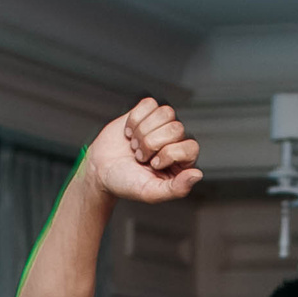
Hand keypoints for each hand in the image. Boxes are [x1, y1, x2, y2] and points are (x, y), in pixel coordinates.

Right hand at [86, 99, 202, 205]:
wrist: (99, 170)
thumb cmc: (124, 183)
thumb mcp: (150, 193)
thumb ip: (177, 188)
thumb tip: (198, 174)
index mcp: (181, 163)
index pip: (191, 147)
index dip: (169, 154)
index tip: (153, 165)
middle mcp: (175, 142)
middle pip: (176, 128)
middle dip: (151, 143)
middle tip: (140, 157)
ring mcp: (161, 126)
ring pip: (165, 112)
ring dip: (143, 130)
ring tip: (135, 144)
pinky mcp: (146, 113)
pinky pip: (149, 104)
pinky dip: (134, 119)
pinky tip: (130, 132)